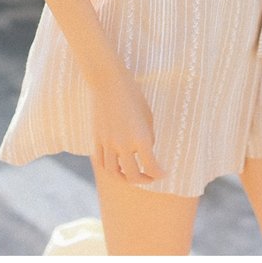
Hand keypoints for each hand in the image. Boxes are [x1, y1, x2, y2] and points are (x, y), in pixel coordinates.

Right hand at [90, 70, 166, 185]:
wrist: (108, 82)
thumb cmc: (132, 94)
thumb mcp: (148, 115)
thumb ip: (148, 136)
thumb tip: (147, 149)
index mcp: (141, 138)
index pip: (152, 167)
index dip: (160, 174)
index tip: (164, 174)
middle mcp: (124, 145)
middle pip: (133, 176)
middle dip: (144, 180)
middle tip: (150, 178)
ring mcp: (108, 143)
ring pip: (114, 173)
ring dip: (124, 178)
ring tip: (131, 175)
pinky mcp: (97, 139)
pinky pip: (101, 162)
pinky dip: (109, 168)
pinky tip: (115, 166)